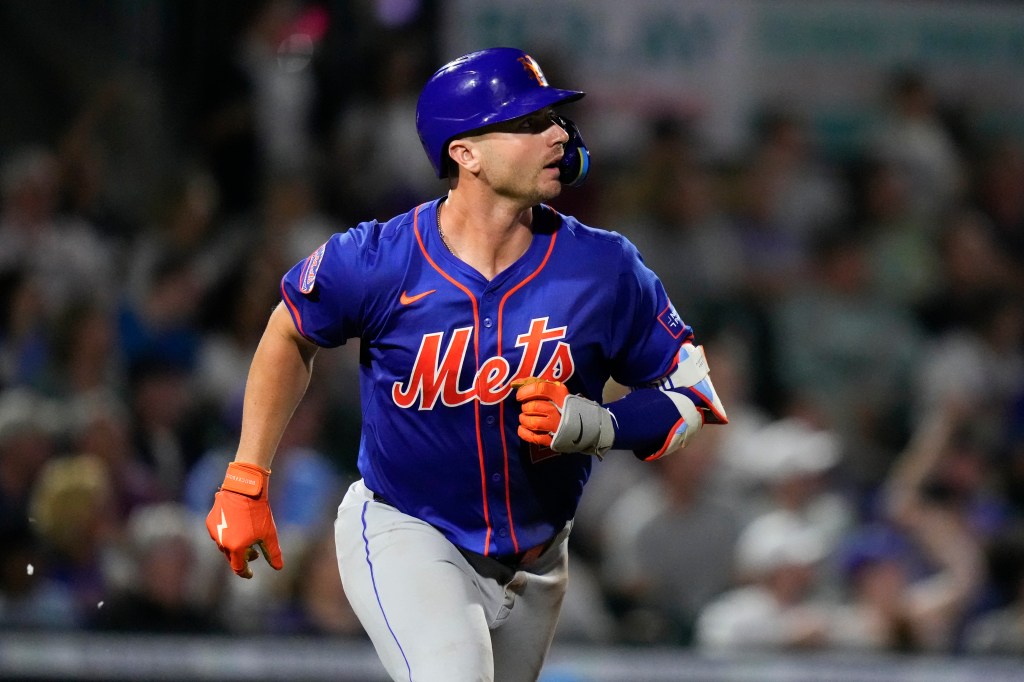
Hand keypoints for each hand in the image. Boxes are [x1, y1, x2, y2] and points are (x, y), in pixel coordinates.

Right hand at [205, 462, 282, 578]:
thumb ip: (273, 553)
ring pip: (224, 545)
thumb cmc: (259, 511)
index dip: (245, 572)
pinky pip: (218, 533)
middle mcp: (222, 542)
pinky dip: (228, 535)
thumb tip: (278, 567)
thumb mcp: (269, 533)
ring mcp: (214, 532)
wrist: (245, 489)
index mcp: (236, 548)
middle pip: (231, 556)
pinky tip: (237, 529)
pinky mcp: (210, 521)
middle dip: (243, 557)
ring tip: (248, 539)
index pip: (238, 567)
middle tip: (255, 553)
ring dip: (235, 546)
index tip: (250, 574)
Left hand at [515, 379, 613, 457]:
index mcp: (560, 394)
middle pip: (533, 406)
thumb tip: (514, 383)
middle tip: (527, 408)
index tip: (520, 396)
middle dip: (525, 407)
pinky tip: (523, 428)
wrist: (586, 425)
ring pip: (532, 422)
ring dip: (524, 420)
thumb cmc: (565, 404)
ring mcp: (557, 426)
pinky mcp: (553, 439)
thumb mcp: (555, 390)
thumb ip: (535, 384)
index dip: (525, 392)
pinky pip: (533, 437)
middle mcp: (559, 410)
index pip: (539, 388)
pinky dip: (524, 433)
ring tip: (525, 418)